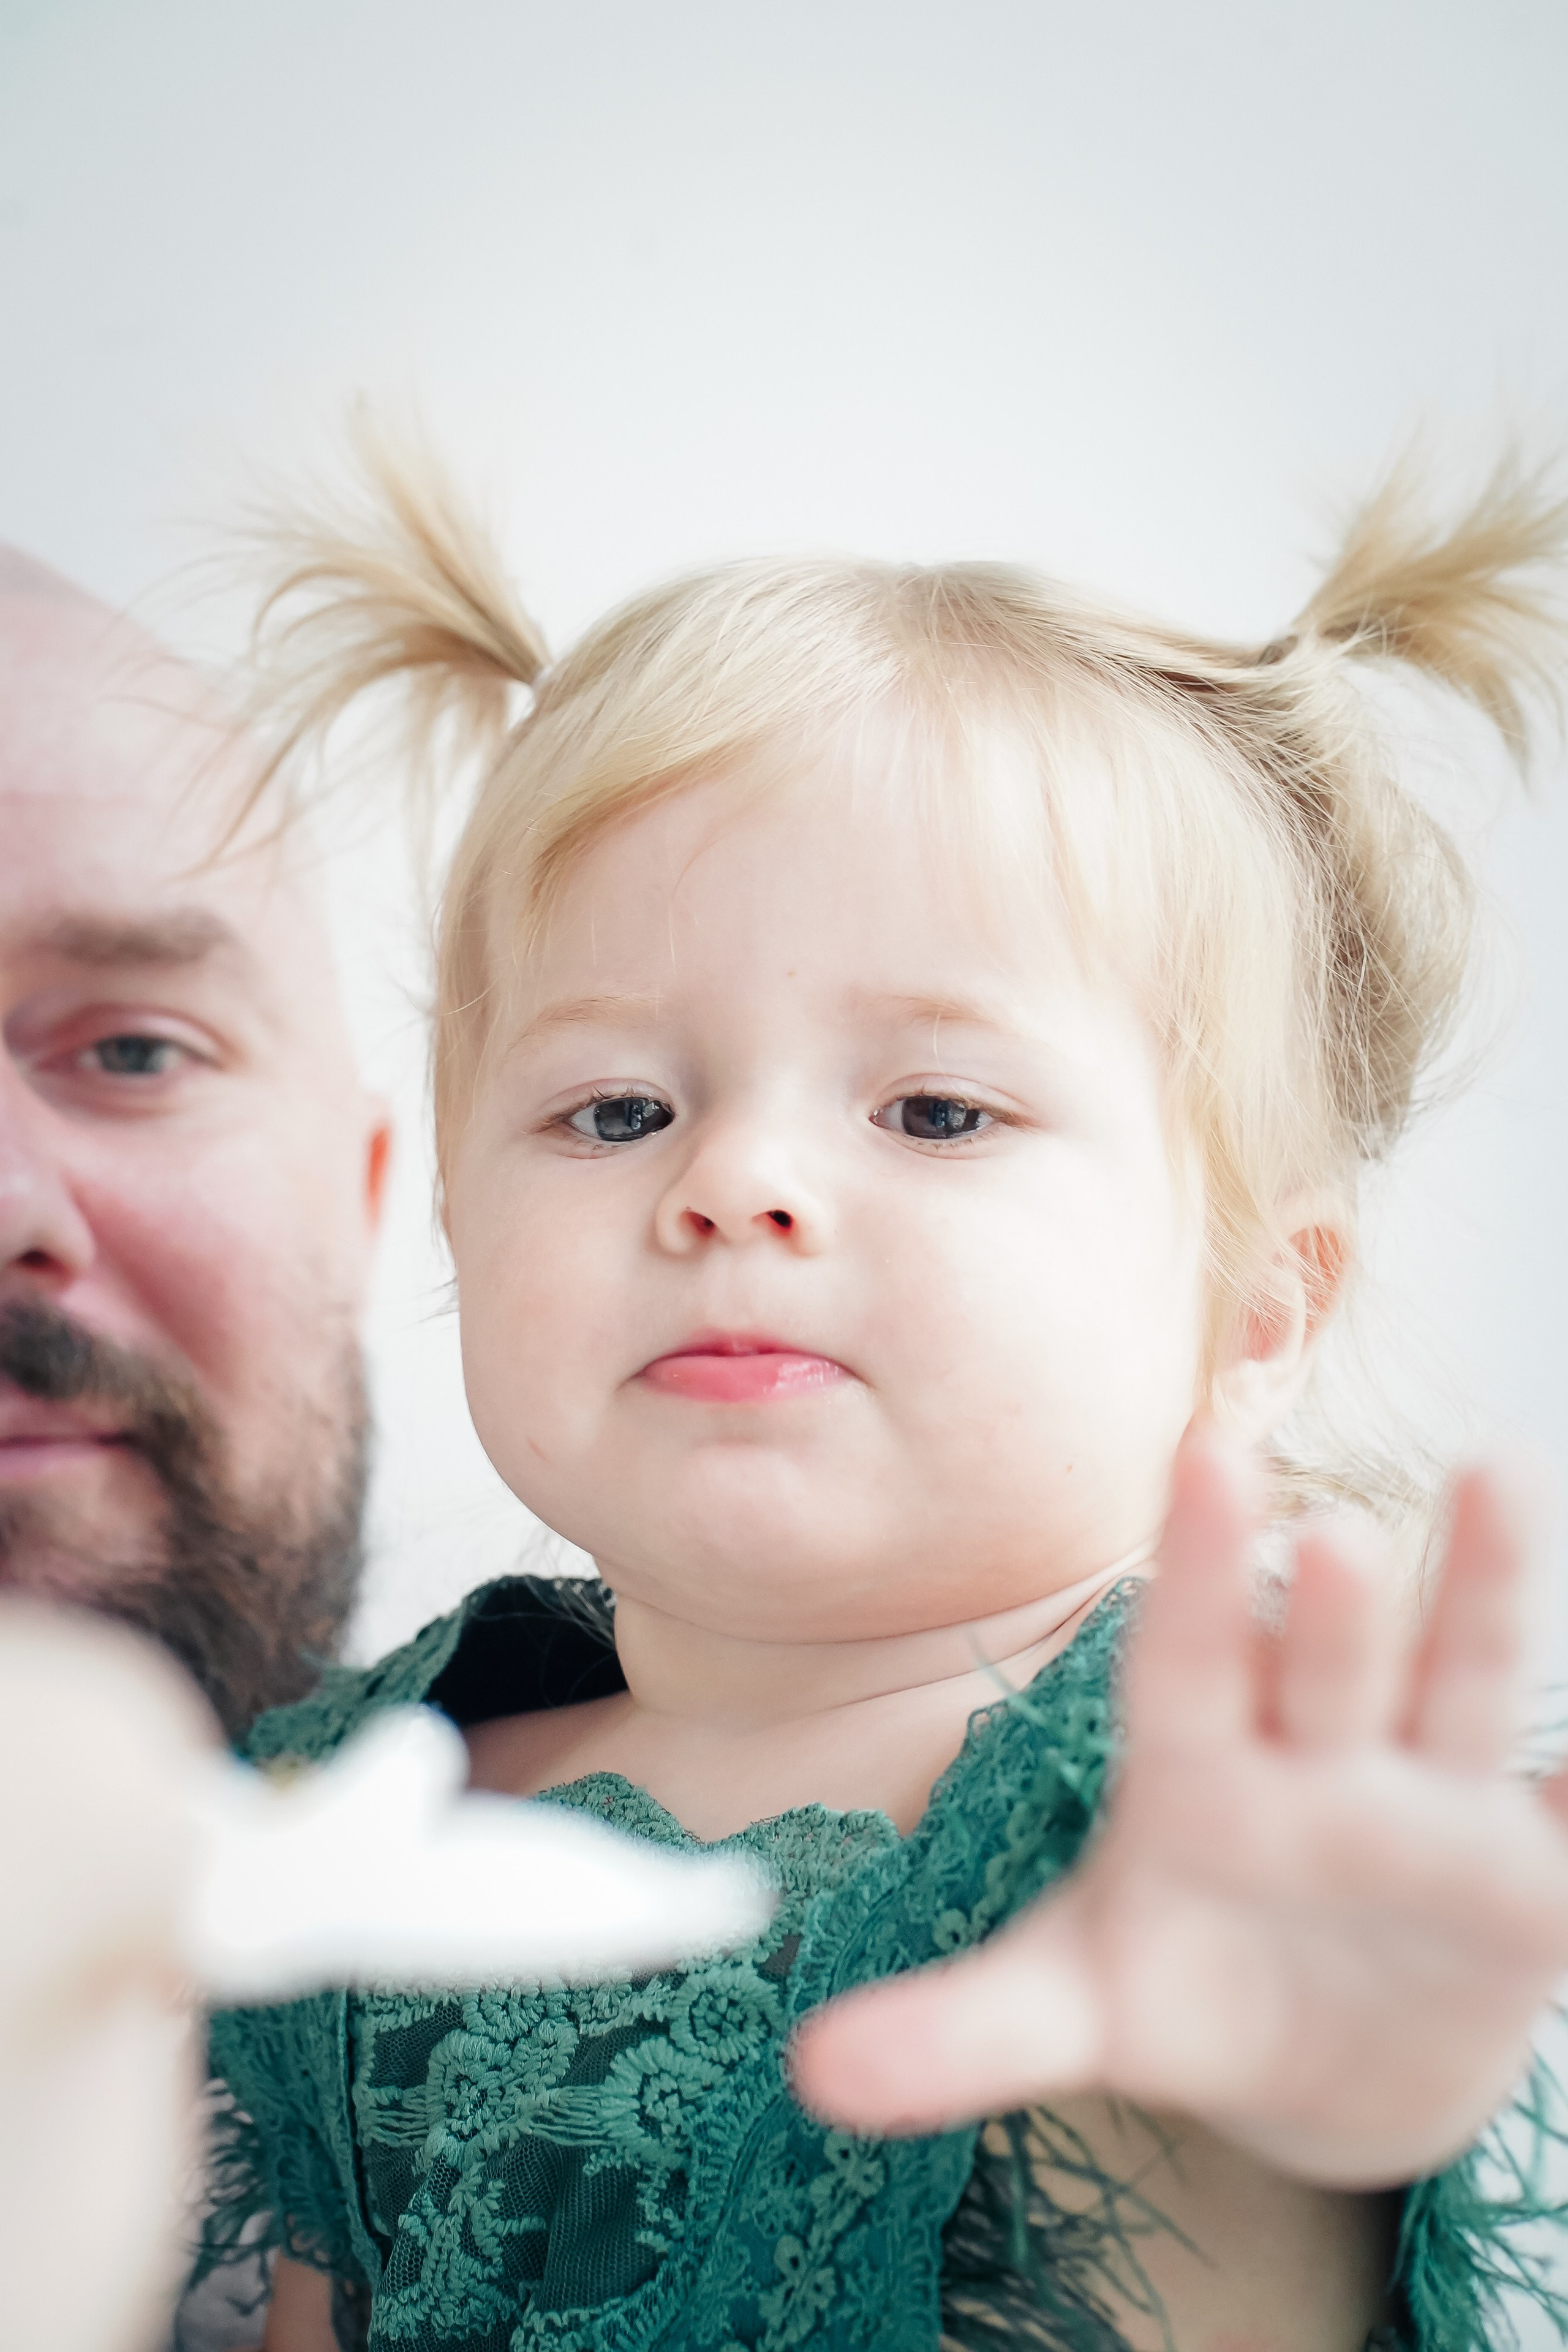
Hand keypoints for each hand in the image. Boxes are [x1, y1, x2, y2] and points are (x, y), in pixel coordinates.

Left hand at [791, 1429, 1567, 2186]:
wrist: (1319, 2055)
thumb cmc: (1183, 1984)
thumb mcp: (1077, 2006)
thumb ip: (960, 2031)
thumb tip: (813, 2074)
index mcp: (1200, 1772)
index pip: (1188, 1656)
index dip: (1196, 1564)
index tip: (1203, 1454)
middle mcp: (1317, 1760)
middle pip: (1325, 1665)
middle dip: (1330, 1609)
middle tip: (1330, 1532)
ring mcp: (1432, 1811)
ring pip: (1461, 1688)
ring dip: (1486, 1590)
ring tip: (1502, 1472)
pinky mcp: (1529, 1884)